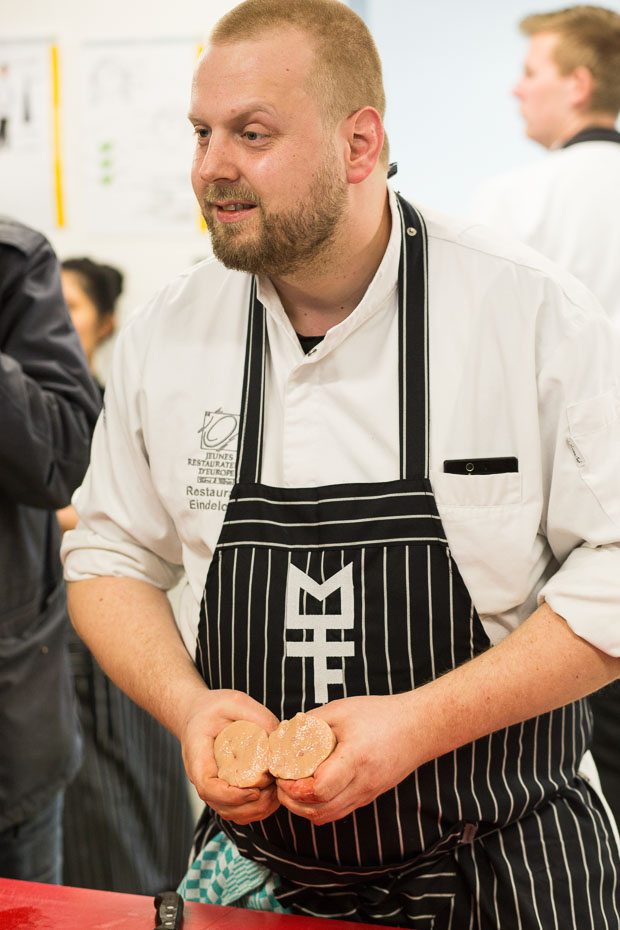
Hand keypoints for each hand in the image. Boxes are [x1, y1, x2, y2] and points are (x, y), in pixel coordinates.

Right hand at [181, 688, 279, 824]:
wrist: (196, 713)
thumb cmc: (212, 708)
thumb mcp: (234, 702)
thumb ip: (257, 716)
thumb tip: (279, 737)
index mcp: (198, 756)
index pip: (208, 787)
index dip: (232, 795)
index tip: (255, 790)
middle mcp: (202, 777)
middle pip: (222, 806)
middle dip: (251, 805)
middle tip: (274, 790)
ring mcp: (212, 786)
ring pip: (231, 813)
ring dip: (255, 810)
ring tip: (276, 792)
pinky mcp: (223, 789)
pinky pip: (236, 810)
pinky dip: (255, 809)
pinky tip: (271, 794)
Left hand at [276, 693, 416, 825]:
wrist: (418, 728)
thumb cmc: (380, 714)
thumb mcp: (341, 709)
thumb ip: (311, 722)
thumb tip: (284, 734)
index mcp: (355, 758)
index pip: (318, 789)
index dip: (294, 787)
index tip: (282, 773)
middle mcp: (362, 783)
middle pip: (318, 810)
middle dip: (292, 802)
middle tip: (280, 783)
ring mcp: (367, 794)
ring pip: (327, 816)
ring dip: (303, 809)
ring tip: (291, 789)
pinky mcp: (368, 797)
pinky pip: (338, 812)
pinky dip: (318, 808)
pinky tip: (309, 791)